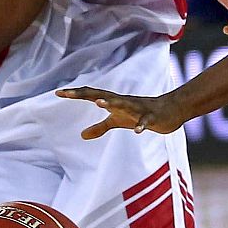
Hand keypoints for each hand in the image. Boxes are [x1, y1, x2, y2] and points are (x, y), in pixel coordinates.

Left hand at [55, 87, 184, 139]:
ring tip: (99, 103)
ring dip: (112, 103)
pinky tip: (137, 131)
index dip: (75, 94)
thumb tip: (81, 135)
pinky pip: (145, 121)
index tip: (58, 92)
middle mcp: (124, 101)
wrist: (169, 111)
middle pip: (102, 95)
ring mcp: (138, 108)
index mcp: (114, 102)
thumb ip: (100, 127)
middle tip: (68, 93)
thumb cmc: (140, 113)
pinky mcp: (152, 117)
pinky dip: (141, 125)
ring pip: (124, 104)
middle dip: (85, 94)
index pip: (91, 94)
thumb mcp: (118, 121)